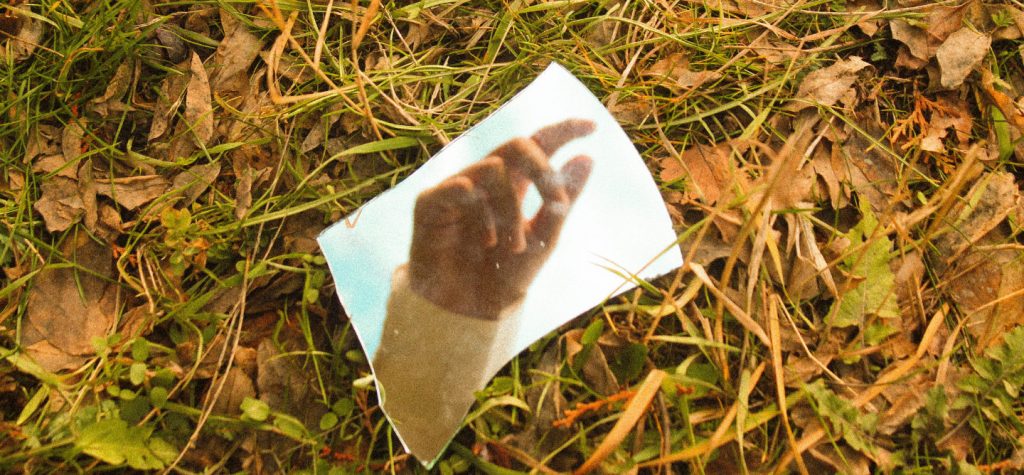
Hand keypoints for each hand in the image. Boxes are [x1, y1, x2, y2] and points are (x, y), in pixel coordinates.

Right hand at [407, 119, 595, 319]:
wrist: (470, 309)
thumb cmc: (506, 273)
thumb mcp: (545, 237)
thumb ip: (562, 199)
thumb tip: (588, 156)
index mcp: (516, 184)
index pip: (538, 143)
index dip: (562, 130)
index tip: (592, 127)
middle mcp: (486, 180)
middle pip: (517, 144)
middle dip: (542, 167)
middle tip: (555, 199)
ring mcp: (458, 187)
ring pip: (493, 168)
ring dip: (512, 208)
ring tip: (515, 245)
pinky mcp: (431, 202)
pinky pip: (459, 186)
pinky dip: (481, 212)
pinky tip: (487, 241)